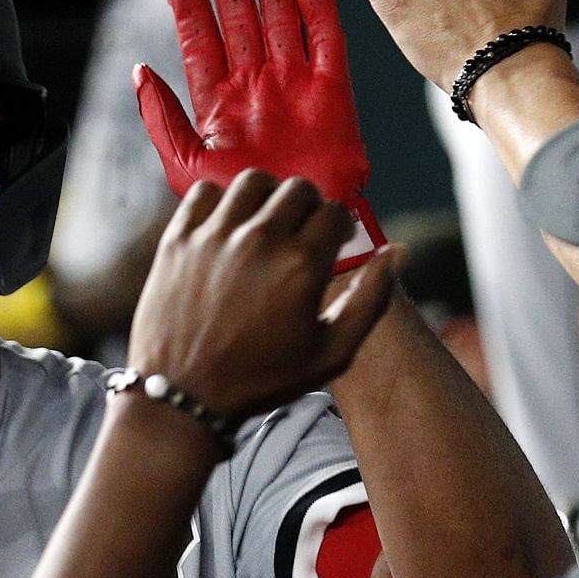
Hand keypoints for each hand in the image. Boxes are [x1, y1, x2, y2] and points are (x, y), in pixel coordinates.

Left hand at [126, 170, 402, 419]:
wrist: (182, 395)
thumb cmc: (261, 378)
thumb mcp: (330, 353)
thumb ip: (371, 299)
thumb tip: (399, 251)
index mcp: (302, 266)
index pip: (335, 212)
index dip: (340, 226)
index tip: (333, 241)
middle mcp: (260, 241)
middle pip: (297, 190)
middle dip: (309, 207)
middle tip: (301, 232)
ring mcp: (215, 236)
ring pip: (253, 182)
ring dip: (267, 196)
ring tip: (266, 222)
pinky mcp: (178, 238)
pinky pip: (205, 191)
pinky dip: (220, 201)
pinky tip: (227, 226)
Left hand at [134, 0, 383, 271]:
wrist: (294, 235)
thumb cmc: (241, 209)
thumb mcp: (187, 167)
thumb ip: (162, 119)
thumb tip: (137, 71)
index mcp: (218, 103)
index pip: (201, 43)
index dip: (192, 7)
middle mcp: (255, 86)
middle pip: (240, 19)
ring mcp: (293, 86)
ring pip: (281, 19)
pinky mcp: (332, 93)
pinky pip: (326, 42)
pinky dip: (318, 10)